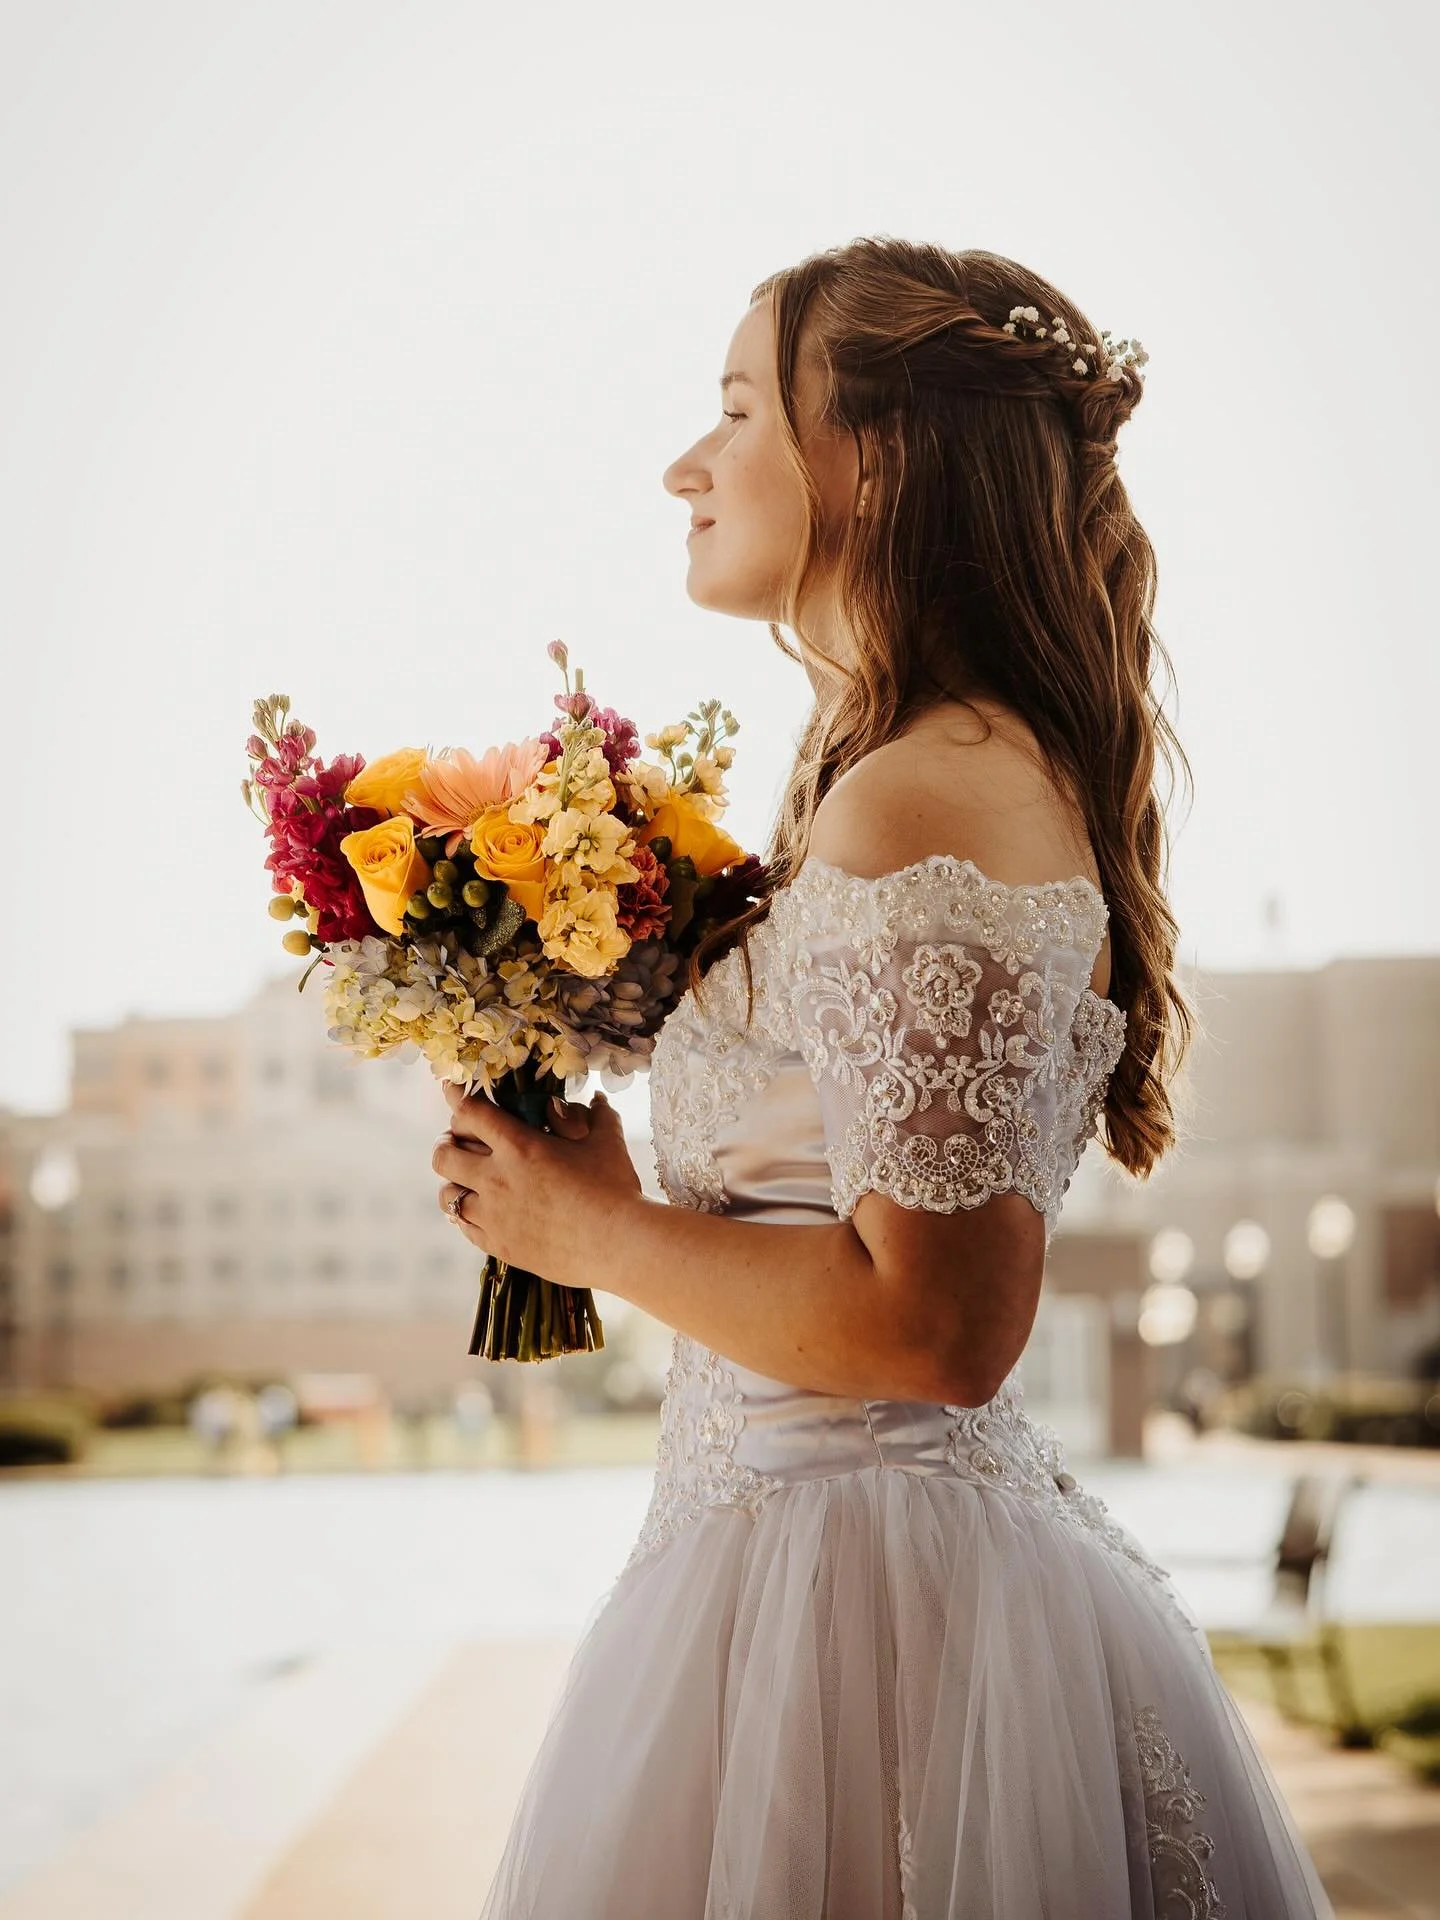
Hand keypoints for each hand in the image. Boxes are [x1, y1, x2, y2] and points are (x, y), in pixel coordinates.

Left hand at [431, 1080, 643, 1284]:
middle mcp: (497, 1179)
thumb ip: (597, 1115)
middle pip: (444, 1154)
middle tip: (458, 1140)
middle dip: (447, 1141)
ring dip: (453, 1181)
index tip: (451, 1090)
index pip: (470, 1113)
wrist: (619, 1245)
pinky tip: (480, 1210)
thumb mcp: (607, 1141)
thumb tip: (596, 1099)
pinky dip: (465, 1214)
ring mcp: (494, 1216)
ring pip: (447, 1195)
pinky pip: (463, 1226)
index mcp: (519, 1146)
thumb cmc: (615, 1188)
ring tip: (465, 1179)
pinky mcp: (499, 1245)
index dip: (456, 1097)